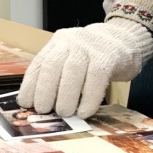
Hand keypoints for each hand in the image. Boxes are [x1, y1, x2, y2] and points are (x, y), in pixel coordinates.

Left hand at [17, 20, 152, 118]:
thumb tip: (41, 103)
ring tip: (64, 113)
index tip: (25, 103)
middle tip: (43, 110)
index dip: (30, 85)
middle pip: (52, 65)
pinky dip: (89, 98)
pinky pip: (96, 78)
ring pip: (73, 71)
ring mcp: (90, 47)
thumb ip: (58, 75)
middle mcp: (71, 41)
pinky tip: (84, 111)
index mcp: (58, 43)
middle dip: (44, 90)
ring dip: (65, 96)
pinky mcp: (108, 56)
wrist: (127, 38)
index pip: (39, 63)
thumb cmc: (95, 56)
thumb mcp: (73, 58)